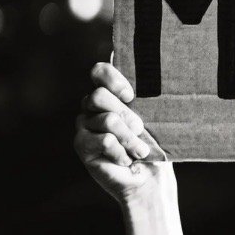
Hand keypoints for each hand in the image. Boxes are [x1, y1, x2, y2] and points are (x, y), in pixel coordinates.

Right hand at [74, 61, 172, 205]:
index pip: (99, 71)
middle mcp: (92, 105)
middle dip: (126, 114)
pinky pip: (103, 140)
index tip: (131, 95)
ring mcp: (84, 124)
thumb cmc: (154, 141)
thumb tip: (137, 57)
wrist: (149, 177)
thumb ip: (144, 89)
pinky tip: (126, 159)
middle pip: (99, 95)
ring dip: (129, 137)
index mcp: (110, 92)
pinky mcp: (81, 145)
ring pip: (106, 119)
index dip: (113, 79)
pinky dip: (121, 151)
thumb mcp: (153, 112)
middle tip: (140, 128)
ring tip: (140, 151)